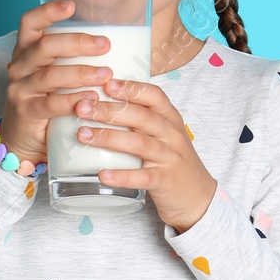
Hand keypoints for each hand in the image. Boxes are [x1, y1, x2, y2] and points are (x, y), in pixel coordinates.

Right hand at [0, 0, 112, 173]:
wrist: (23, 140)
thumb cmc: (47, 100)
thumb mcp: (54, 74)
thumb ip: (73, 59)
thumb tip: (120, 43)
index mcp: (26, 51)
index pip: (29, 23)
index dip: (47, 12)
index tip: (70, 6)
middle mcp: (19, 66)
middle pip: (44, 47)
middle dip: (77, 43)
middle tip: (105, 44)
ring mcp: (20, 90)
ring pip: (49, 76)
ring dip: (80, 73)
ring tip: (106, 74)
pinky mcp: (26, 112)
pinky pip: (50, 105)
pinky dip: (72, 101)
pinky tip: (91, 100)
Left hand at [72, 78, 217, 233]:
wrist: (198, 196)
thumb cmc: (172, 160)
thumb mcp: (163, 133)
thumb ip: (140, 118)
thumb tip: (99, 100)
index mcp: (169, 119)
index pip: (154, 96)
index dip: (131, 88)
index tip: (107, 83)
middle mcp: (171, 135)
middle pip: (141, 117)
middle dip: (109, 111)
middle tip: (81, 108)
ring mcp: (169, 158)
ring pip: (139, 143)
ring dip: (109, 137)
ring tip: (83, 134)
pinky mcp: (165, 181)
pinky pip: (142, 177)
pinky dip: (122, 176)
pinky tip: (102, 174)